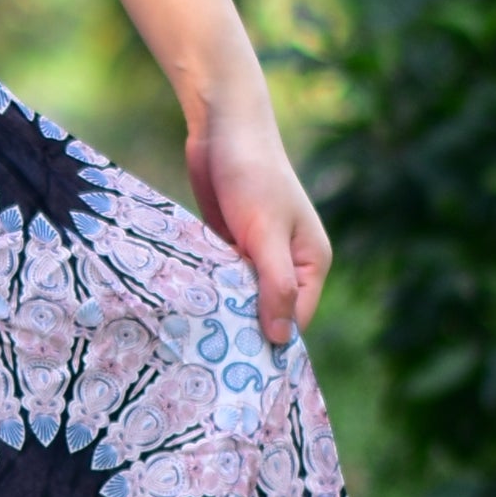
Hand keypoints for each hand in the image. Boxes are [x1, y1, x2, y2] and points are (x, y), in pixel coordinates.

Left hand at [184, 107, 330, 347]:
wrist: (223, 126)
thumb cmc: (252, 175)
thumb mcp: (265, 234)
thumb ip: (275, 285)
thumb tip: (283, 339)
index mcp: (311, 262)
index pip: (296, 320)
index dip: (270, 344)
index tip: (238, 370)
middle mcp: (288, 262)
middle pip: (267, 312)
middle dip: (242, 331)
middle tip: (208, 364)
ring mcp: (258, 254)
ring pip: (241, 297)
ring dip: (221, 312)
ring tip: (191, 343)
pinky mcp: (230, 244)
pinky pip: (221, 279)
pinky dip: (208, 290)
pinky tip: (184, 310)